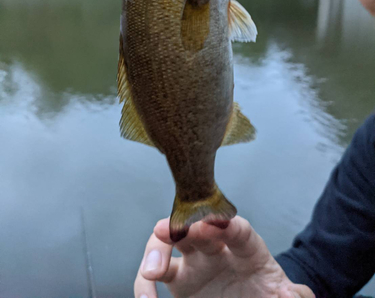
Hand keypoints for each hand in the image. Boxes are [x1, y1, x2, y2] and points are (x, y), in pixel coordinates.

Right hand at [134, 216, 314, 297]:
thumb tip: (299, 296)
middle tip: (170, 230)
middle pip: (198, 227)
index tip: (219, 222)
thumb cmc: (265, 292)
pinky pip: (153, 275)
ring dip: (156, 250)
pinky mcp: (177, 279)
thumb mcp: (282, 294)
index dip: (229, 225)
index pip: (239, 230)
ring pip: (168, 243)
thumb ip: (290, 295)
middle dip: (184, 225)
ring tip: (151, 273)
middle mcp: (216, 246)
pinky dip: (145, 283)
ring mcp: (194, 261)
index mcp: (246, 247)